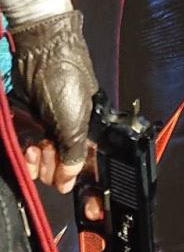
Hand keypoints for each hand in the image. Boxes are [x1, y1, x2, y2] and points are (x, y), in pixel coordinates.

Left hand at [14, 11, 97, 192]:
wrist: (41, 52)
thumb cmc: (67, 79)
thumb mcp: (76, 122)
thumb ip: (74, 156)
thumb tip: (68, 181)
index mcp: (90, 129)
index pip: (89, 165)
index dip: (84, 181)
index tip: (82, 199)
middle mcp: (70, 131)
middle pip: (62, 167)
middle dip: (54, 168)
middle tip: (50, 154)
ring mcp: (49, 128)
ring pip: (43, 162)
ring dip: (38, 164)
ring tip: (35, 151)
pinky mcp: (29, 123)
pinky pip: (27, 150)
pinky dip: (25, 156)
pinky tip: (27, 150)